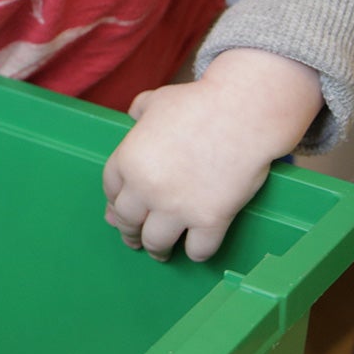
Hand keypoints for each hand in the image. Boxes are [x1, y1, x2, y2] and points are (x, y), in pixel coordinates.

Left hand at [101, 48, 324, 262]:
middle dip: (128, 232)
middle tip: (133, 239)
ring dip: (156, 250)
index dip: (114, 203)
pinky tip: (195, 249)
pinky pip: (197, 250)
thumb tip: (134, 115)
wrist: (242, 112)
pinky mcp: (211, 219)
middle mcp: (147, 188)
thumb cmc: (200, 102)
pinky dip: (195, 253)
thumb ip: (140, 110)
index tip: (117, 211)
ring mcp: (178, 207)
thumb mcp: (158, 100)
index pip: (110, 191)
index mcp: (129, 159)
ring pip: (156, 243)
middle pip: (128, 221)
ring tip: (160, 252)